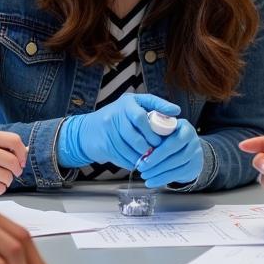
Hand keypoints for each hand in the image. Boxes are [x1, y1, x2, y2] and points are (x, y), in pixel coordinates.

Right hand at [57, 93, 180, 168]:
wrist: (86, 132)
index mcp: (128, 101)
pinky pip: (123, 156)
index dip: (163, 108)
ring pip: (132, 145)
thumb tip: (175, 114)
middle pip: (140, 126)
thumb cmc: (116, 120)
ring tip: (150, 159)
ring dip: (143, 155)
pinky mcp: (104, 144)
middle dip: (152, 140)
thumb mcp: (130, 109)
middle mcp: (117, 111)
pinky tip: (137, 162)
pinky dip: (132, 162)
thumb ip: (149, 110)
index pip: (148, 101)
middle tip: (160, 148)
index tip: (177, 117)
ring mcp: (108, 127)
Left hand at [139, 119, 202, 186]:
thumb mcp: (162, 131)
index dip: (158, 151)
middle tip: (141, 167)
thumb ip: (154, 136)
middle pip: (176, 154)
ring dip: (158, 172)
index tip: (143, 157)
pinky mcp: (194, 166)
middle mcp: (193, 139)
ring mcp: (196, 153)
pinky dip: (162, 179)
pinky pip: (178, 174)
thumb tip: (139, 150)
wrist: (184, 146)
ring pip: (177, 165)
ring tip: (144, 175)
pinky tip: (151, 182)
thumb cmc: (168, 136)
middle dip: (157, 163)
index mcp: (184, 127)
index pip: (173, 141)